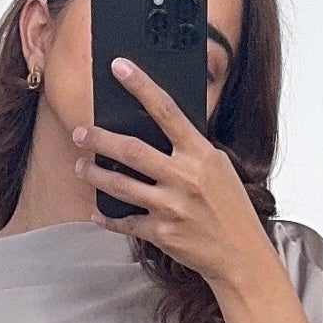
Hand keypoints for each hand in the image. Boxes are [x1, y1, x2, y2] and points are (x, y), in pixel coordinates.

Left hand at [72, 57, 273, 298]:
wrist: (242, 256)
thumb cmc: (231, 209)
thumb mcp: (218, 170)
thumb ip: (189, 151)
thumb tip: (153, 132)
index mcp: (201, 155)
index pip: (166, 110)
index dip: (141, 85)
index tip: (119, 66)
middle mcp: (185, 177)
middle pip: (131, 150)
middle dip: (99, 139)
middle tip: (80, 132)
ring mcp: (172, 206)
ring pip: (120, 185)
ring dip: (95, 174)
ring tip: (81, 166)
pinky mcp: (162, 233)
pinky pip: (125, 221)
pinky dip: (108, 217)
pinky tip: (97, 212)